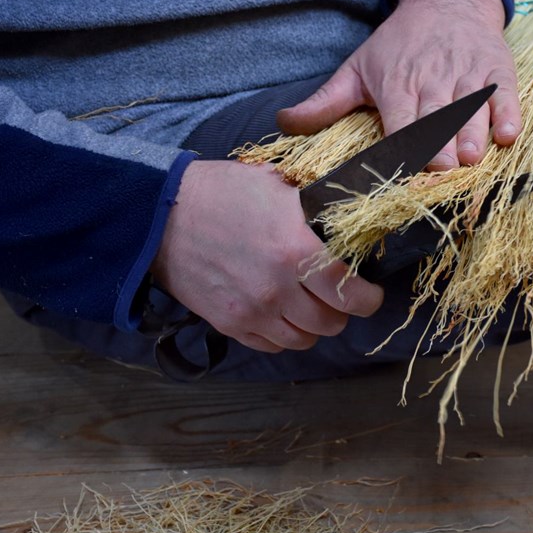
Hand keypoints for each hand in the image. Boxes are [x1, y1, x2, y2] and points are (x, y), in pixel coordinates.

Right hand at [150, 160, 383, 352]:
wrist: (161, 214)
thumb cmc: (222, 192)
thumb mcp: (278, 186)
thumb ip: (315, 206)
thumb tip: (349, 211)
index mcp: (295, 251)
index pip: (351, 293)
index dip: (369, 299)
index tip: (371, 293)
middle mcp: (277, 289)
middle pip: (330, 323)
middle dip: (342, 311)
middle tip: (339, 295)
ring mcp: (252, 311)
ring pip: (303, 340)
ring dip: (313, 326)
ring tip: (310, 305)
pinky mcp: (229, 324)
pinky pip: (271, 346)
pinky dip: (283, 335)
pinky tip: (282, 314)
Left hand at [276, 0, 522, 169]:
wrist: (448, 0)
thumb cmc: (398, 44)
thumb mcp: (357, 68)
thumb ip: (324, 102)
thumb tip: (282, 124)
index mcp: (397, 83)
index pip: (400, 118)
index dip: (404, 142)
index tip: (406, 167)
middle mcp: (433, 79)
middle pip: (437, 117)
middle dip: (440, 143)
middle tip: (443, 167)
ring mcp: (468, 75)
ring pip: (471, 110)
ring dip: (472, 134)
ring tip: (471, 157)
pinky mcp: (497, 71)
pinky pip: (505, 96)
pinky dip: (508, 115)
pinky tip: (508, 134)